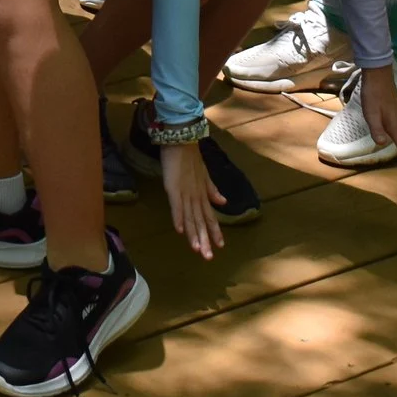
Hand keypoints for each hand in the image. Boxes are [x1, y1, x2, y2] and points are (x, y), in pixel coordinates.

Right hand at [159, 139, 228, 260]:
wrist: (182, 140)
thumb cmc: (190, 157)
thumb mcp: (204, 175)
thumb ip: (212, 190)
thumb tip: (222, 202)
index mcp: (202, 193)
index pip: (210, 216)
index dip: (215, 231)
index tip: (220, 246)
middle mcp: (196, 196)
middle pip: (201, 221)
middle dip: (204, 240)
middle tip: (208, 257)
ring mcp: (185, 193)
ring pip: (191, 218)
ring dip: (194, 234)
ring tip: (197, 250)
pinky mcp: (174, 188)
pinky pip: (177, 206)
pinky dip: (179, 218)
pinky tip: (180, 231)